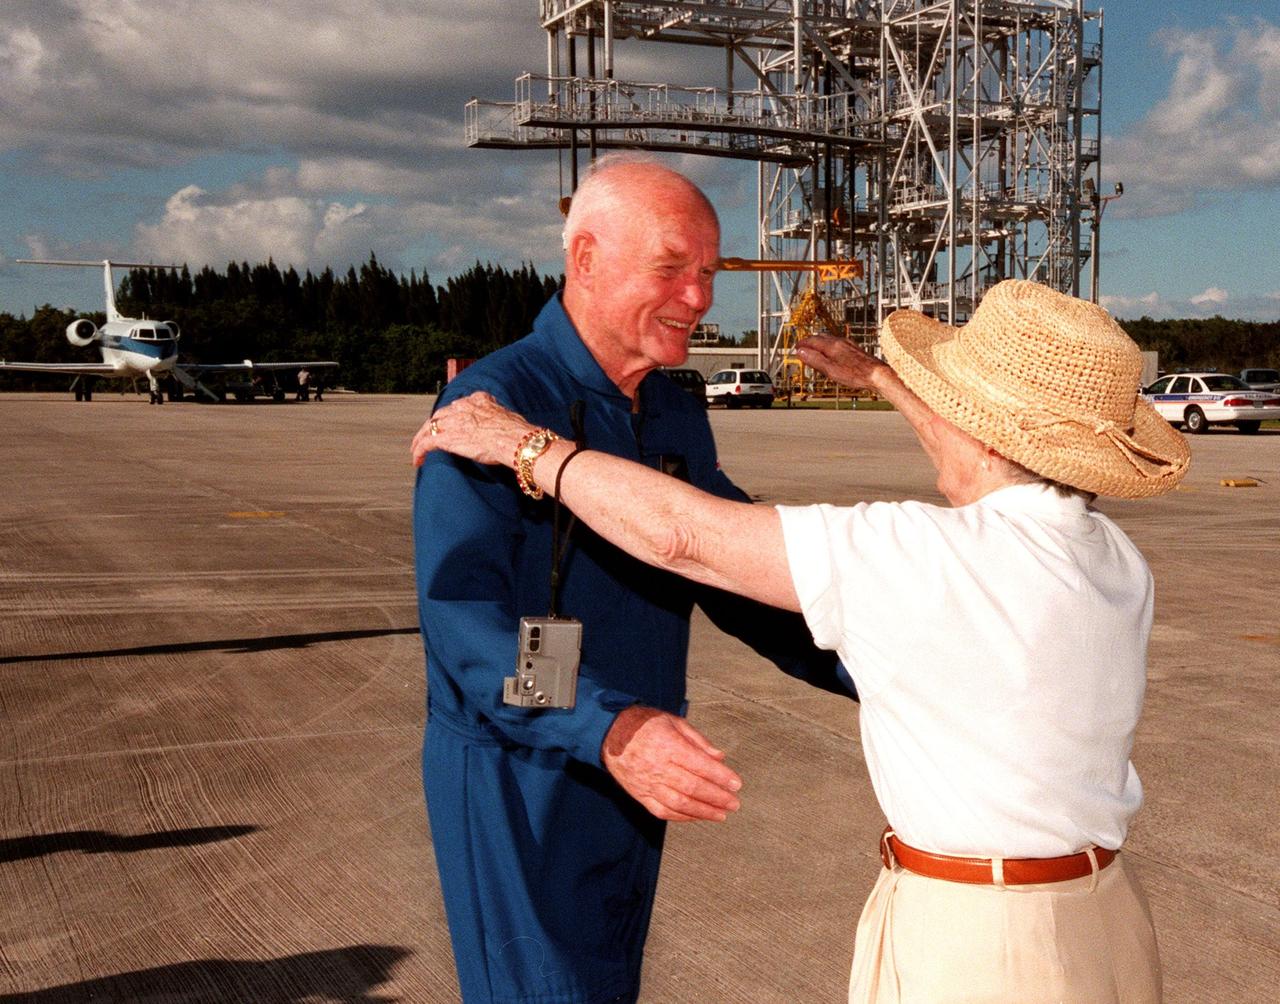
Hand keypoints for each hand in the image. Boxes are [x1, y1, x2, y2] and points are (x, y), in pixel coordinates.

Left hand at [411, 391, 535, 467]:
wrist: (513, 439)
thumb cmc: (516, 433)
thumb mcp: (507, 416)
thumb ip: (499, 417)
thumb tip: (503, 426)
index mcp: (477, 400)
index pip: (458, 406)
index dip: (451, 416)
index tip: (450, 423)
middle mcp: (462, 407)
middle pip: (440, 415)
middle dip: (433, 426)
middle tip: (428, 436)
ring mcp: (453, 422)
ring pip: (429, 428)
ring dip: (421, 438)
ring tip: (416, 449)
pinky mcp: (447, 438)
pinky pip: (426, 443)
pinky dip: (419, 451)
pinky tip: (417, 460)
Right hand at [601, 705, 741, 822]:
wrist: (609, 733)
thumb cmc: (644, 724)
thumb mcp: (673, 721)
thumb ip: (698, 740)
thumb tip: (719, 757)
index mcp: (668, 745)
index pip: (700, 765)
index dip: (721, 776)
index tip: (736, 784)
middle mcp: (658, 767)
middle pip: (692, 787)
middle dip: (717, 798)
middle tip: (734, 803)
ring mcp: (648, 783)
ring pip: (679, 804)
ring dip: (703, 812)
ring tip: (721, 814)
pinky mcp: (640, 795)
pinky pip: (663, 811)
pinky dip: (682, 817)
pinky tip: (697, 816)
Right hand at [795, 334, 890, 392]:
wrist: (876, 374)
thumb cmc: (855, 374)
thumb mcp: (830, 370)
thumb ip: (814, 360)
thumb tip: (800, 352)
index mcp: (832, 345)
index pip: (812, 340)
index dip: (802, 344)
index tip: (796, 348)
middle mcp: (840, 342)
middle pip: (820, 338)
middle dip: (810, 342)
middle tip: (802, 348)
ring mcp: (848, 344)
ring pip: (829, 340)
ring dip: (819, 343)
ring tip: (814, 349)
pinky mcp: (854, 349)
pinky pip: (837, 343)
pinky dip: (828, 346)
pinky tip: (832, 353)